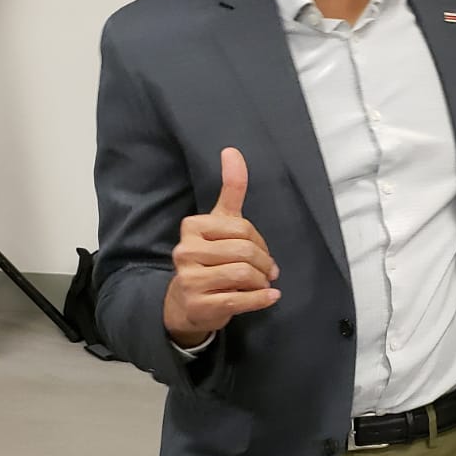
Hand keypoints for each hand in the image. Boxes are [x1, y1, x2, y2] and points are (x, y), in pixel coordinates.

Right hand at [163, 148, 279, 346]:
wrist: (188, 304)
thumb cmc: (210, 259)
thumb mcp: (220, 224)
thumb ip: (230, 190)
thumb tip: (232, 151)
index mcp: (192, 227)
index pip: (242, 228)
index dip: (260, 242)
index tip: (261, 252)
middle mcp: (185, 251)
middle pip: (244, 251)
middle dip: (264, 263)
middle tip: (269, 272)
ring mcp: (189, 279)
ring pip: (243, 274)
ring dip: (262, 281)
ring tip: (263, 284)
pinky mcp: (198, 305)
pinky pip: (240, 299)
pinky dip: (261, 299)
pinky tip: (269, 297)